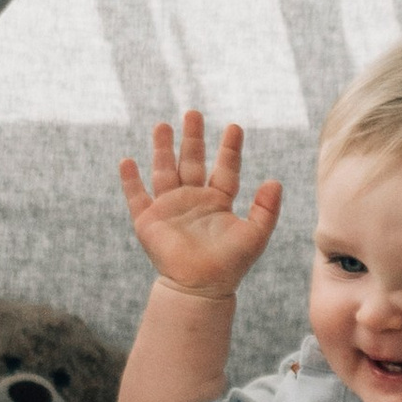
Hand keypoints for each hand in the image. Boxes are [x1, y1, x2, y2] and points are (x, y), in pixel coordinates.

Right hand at [118, 112, 282, 299]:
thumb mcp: (255, 235)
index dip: (230, 148)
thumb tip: (274, 181)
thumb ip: (266, 209)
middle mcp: (193, 199)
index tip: (235, 127)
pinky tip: (127, 161)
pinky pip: (136, 197)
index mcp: (217, 201)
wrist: (200, 288)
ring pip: (164, 171)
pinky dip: (130, 181)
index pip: (225, 168)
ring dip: (162, 148)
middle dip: (192, 137)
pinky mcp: (148, 221)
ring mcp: (169, 208)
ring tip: (162, 125)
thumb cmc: (230, 264)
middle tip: (194, 112)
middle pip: (191, 161)